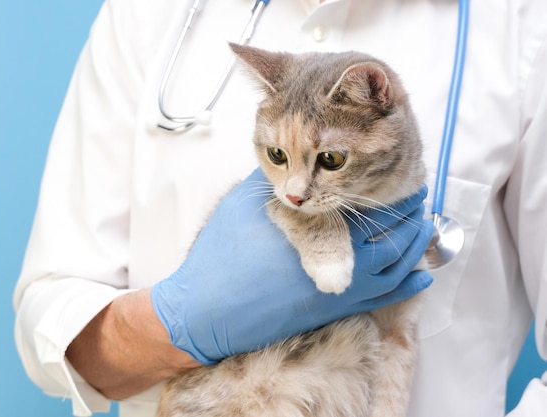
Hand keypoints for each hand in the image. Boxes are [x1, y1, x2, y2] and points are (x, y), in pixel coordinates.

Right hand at [151, 168, 432, 364]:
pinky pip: (380, 299)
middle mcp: (335, 261)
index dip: (387, 190)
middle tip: (419, 194)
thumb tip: (297, 163)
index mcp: (315, 229)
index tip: (401, 174)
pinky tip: (421, 275)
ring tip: (424, 226)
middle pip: (387, 235)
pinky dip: (405, 285)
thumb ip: (275, 179)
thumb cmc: (220, 257)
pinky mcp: (330, 310)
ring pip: (392, 268)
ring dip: (413, 245)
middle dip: (408, 213)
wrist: (205, 312)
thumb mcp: (243, 205)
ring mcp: (336, 290)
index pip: (365, 205)